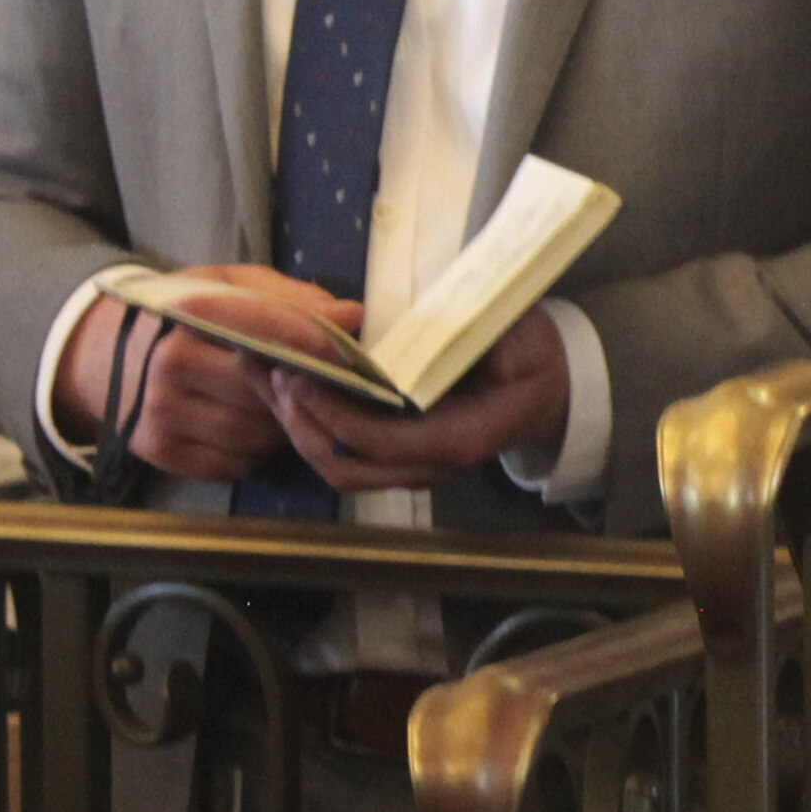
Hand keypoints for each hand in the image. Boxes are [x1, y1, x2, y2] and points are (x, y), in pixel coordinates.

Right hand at [56, 271, 328, 483]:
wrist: (106, 352)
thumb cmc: (188, 315)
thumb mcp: (231, 286)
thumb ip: (292, 298)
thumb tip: (352, 315)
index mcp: (191, 313)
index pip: (269, 334)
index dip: (315, 348)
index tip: (347, 356)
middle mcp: (170, 362)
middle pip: (265, 394)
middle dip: (298, 396)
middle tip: (317, 390)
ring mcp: (159, 410)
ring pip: (253, 434)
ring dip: (278, 428)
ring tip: (281, 409)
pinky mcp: (155, 448)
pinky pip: (229, 465)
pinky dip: (252, 454)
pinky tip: (251, 431)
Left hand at [265, 305, 571, 494]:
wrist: (548, 391)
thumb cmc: (535, 361)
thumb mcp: (531, 344)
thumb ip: (508, 349)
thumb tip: (491, 356)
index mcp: (458, 441)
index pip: (380, 442)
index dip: (335, 415)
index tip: (303, 376)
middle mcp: (427, 466)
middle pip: (344, 467)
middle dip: (301, 425)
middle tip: (273, 375)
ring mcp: (407, 465)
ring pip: (334, 465)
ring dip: (293, 426)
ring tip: (262, 378)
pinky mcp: (391, 453)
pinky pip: (338, 451)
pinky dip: (305, 424)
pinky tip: (280, 388)